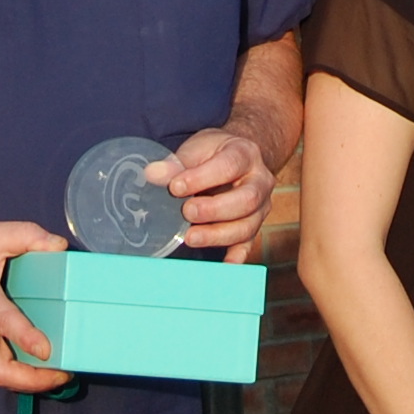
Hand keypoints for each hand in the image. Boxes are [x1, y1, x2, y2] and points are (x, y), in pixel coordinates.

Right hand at [0, 219, 73, 392]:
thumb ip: (29, 236)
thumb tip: (60, 247)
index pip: (3, 322)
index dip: (25, 338)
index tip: (47, 350)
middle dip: (32, 381)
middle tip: (62, 373)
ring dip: (26, 379)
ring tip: (57, 372)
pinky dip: (16, 368)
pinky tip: (36, 360)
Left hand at [158, 128, 274, 260]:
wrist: (237, 158)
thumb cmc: (214, 154)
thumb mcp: (197, 149)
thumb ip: (177, 164)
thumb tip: (152, 174)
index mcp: (246, 153)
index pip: (229, 166)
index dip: (202, 178)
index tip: (176, 187)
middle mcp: (260, 181)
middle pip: (246, 199)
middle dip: (214, 210)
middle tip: (186, 212)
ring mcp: (261, 206)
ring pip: (248, 226)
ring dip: (218, 235)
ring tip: (190, 237)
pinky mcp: (255, 226)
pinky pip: (248, 244)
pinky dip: (236, 256)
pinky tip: (223, 265)